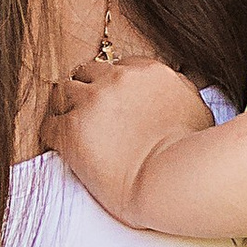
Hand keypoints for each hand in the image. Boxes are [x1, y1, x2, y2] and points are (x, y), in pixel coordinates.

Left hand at [47, 55, 211, 220]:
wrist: (171, 180)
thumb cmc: (191, 153)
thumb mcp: (198, 109)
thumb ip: (181, 91)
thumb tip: (174, 90)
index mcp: (149, 71)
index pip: (118, 66)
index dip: (113, 85)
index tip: (113, 102)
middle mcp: (118, 78)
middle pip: (87, 72)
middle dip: (86, 89)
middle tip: (88, 113)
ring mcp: (92, 101)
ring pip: (62, 92)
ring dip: (65, 108)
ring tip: (70, 127)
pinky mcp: (71, 129)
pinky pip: (48, 124)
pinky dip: (52, 134)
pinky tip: (60, 146)